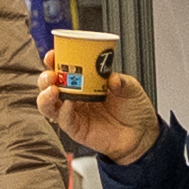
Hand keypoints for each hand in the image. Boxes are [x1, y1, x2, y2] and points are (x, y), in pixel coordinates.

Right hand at [43, 58, 160, 162]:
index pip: (63, 69)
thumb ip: (122, 81)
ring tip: (54, 89)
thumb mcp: (131, 88)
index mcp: (84, 82)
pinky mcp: (76, 129)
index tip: (53, 55)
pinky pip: (63, 120)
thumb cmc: (134, 109)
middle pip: (49, 86)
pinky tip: (68, 104)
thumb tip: (112, 78)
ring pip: (48, 105)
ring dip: (46, 96)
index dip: (54, 61)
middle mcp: (75, 97)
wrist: (143, 133)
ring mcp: (74, 113)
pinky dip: (63, 112)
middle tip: (53, 74)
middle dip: (45, 78)